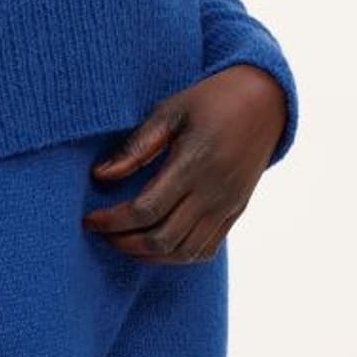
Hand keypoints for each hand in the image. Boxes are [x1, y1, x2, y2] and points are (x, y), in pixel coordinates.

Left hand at [82, 64, 287, 259]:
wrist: (265, 101)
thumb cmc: (210, 100)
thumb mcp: (169, 111)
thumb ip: (135, 147)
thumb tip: (99, 176)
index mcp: (193, 164)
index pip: (145, 210)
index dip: (112, 221)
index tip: (90, 219)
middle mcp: (213, 191)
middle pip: (161, 239)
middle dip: (124, 243)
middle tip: (101, 233)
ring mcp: (226, 206)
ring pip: (183, 252)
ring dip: (147, 255)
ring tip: (122, 241)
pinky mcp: (235, 212)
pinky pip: (204, 250)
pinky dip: (175, 256)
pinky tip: (155, 246)